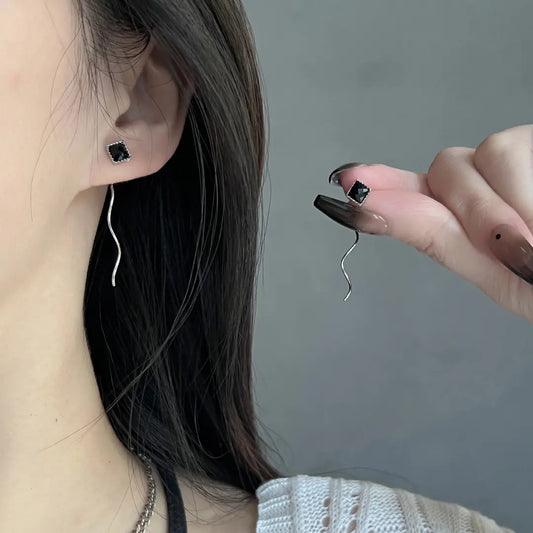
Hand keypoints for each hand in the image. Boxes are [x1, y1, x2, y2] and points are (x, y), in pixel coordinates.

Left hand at [314, 124, 532, 323]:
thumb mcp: (505, 279)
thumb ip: (443, 243)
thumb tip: (374, 208)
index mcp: (473, 225)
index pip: (417, 197)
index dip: (381, 187)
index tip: (346, 181)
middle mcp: (490, 189)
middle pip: (446, 169)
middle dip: (471, 210)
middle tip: (513, 249)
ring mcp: (515, 165)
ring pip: (480, 154)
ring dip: (501, 206)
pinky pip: (513, 147)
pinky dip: (527, 189)